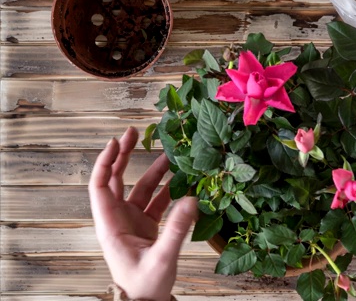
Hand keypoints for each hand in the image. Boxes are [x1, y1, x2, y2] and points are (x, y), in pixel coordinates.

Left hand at [88, 127, 197, 300]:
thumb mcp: (161, 258)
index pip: (101, 186)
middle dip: (124, 156)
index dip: (106, 162)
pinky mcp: (146, 227)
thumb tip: (191, 198)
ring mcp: (132, 222)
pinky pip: (155, 202)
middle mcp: (118, 219)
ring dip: (152, 172)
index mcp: (111, 225)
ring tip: (169, 155)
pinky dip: (166, 191)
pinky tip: (180, 181)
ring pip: (139, 189)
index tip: (116, 141)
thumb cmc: (145, 285)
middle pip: (117, 180)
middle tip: (134, 133)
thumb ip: (177, 229)